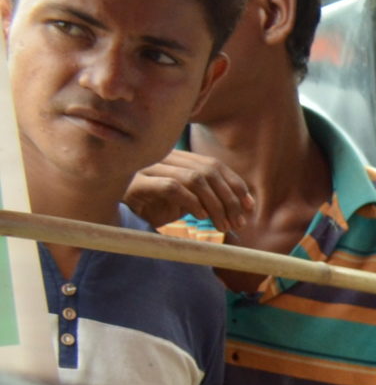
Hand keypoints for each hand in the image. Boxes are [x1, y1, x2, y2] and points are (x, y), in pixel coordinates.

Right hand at [125, 150, 255, 232]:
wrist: (116, 212)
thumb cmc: (154, 207)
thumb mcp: (185, 202)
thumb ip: (208, 198)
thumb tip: (244, 207)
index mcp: (178, 159)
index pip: (215, 165)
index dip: (236, 184)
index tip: (250, 207)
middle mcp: (166, 158)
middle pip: (209, 170)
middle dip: (230, 198)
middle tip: (239, 223)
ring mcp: (151, 167)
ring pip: (195, 178)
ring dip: (215, 204)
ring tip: (223, 226)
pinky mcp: (139, 183)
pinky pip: (172, 187)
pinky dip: (191, 202)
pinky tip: (200, 218)